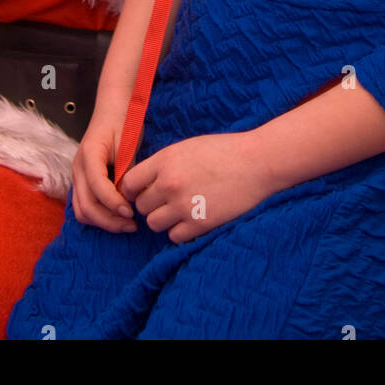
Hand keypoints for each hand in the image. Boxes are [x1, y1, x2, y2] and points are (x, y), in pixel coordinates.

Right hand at [71, 107, 137, 233]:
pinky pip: (84, 206)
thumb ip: (125, 172)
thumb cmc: (123, 122)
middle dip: (109, 220)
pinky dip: (98, 216)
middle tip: (132, 225)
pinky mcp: (82, 181)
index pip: (96, 187)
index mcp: (89, 155)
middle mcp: (78, 168)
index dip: (113, 203)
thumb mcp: (128, 144)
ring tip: (126, 224)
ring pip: (81, 210)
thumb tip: (127, 201)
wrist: (113, 108)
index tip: (132, 212)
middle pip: (85, 206)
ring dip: (103, 222)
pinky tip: (117, 216)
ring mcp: (77, 176)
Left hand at [119, 131, 272, 243]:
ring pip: (154, 223)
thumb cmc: (224, 151)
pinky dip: (181, 231)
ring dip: (164, 219)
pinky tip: (193, 219)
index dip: (133, 190)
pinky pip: (174, 237)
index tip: (142, 191)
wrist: (256, 162)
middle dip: (151, 204)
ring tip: (180, 210)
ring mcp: (184, 205)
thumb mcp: (187, 148)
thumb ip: (163, 164)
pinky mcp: (200, 224)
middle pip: (141, 206)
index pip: (128, 183)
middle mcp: (170, 183)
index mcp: (165, 160)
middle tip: (166, 201)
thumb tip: (143, 181)